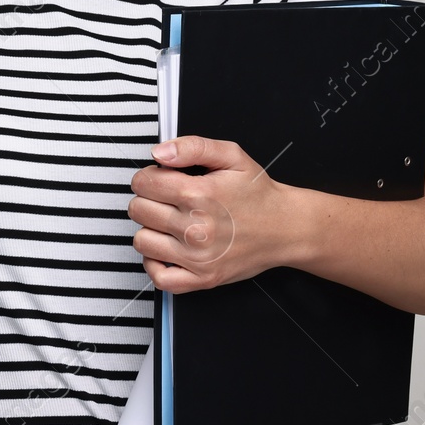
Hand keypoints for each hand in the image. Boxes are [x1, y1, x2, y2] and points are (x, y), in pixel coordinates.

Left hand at [128, 136, 305, 292]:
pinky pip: (159, 278)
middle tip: (168, 199)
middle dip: (148, 199)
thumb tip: (159, 152)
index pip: (143, 183)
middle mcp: (195, 228)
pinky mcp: (203, 279)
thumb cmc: (258, 193)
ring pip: (142, 241)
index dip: (149, 176)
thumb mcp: (231, 156)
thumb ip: (192, 146)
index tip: (162, 178)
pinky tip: (165, 249)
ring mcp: (198, 258)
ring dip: (150, 229)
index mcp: (198, 194)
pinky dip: (154, 264)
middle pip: (138, 210)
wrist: (286, 227)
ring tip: (169, 222)